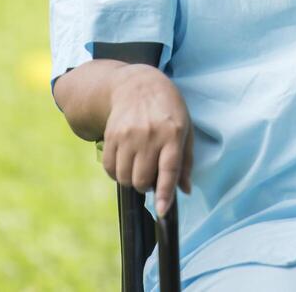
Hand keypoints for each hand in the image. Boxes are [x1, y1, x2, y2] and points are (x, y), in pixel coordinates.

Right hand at [100, 65, 193, 215]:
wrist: (138, 84)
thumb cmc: (168, 109)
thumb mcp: (186, 128)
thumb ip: (186, 161)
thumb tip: (186, 190)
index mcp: (173, 133)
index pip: (169, 170)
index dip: (165, 194)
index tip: (163, 211)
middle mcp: (150, 135)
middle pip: (142, 179)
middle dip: (147, 187)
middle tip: (151, 177)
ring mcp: (128, 135)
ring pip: (124, 177)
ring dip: (131, 180)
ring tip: (138, 168)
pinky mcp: (111, 135)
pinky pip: (109, 168)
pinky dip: (116, 173)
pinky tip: (125, 162)